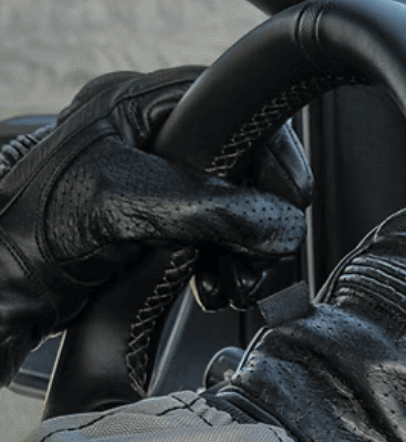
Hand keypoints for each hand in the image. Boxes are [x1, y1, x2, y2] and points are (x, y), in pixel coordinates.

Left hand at [0, 67, 309, 378]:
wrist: (8, 284)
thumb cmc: (39, 231)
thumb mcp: (130, 206)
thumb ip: (213, 209)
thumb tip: (281, 225)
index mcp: (136, 106)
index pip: (232, 108)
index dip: (272, 151)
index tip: (291, 196)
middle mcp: (150, 136)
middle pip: (243, 165)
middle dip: (261, 217)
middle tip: (261, 255)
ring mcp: (157, 180)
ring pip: (237, 206)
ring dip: (247, 251)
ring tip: (234, 283)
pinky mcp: (160, 221)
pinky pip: (218, 236)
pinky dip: (227, 265)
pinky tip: (216, 286)